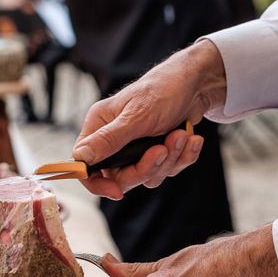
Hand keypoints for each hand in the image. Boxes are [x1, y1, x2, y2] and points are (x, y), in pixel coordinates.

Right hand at [72, 39, 226, 199]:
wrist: (197, 84)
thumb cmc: (162, 90)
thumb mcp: (135, 116)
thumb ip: (108, 140)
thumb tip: (79, 159)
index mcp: (99, 128)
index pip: (85, 166)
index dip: (97, 183)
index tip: (117, 192)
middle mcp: (114, 140)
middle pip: (120, 178)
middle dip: (146, 167)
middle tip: (162, 149)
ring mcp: (136, 149)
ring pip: (147, 176)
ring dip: (169, 158)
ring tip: (180, 135)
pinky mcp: (157, 153)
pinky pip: (167, 170)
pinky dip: (182, 157)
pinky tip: (190, 139)